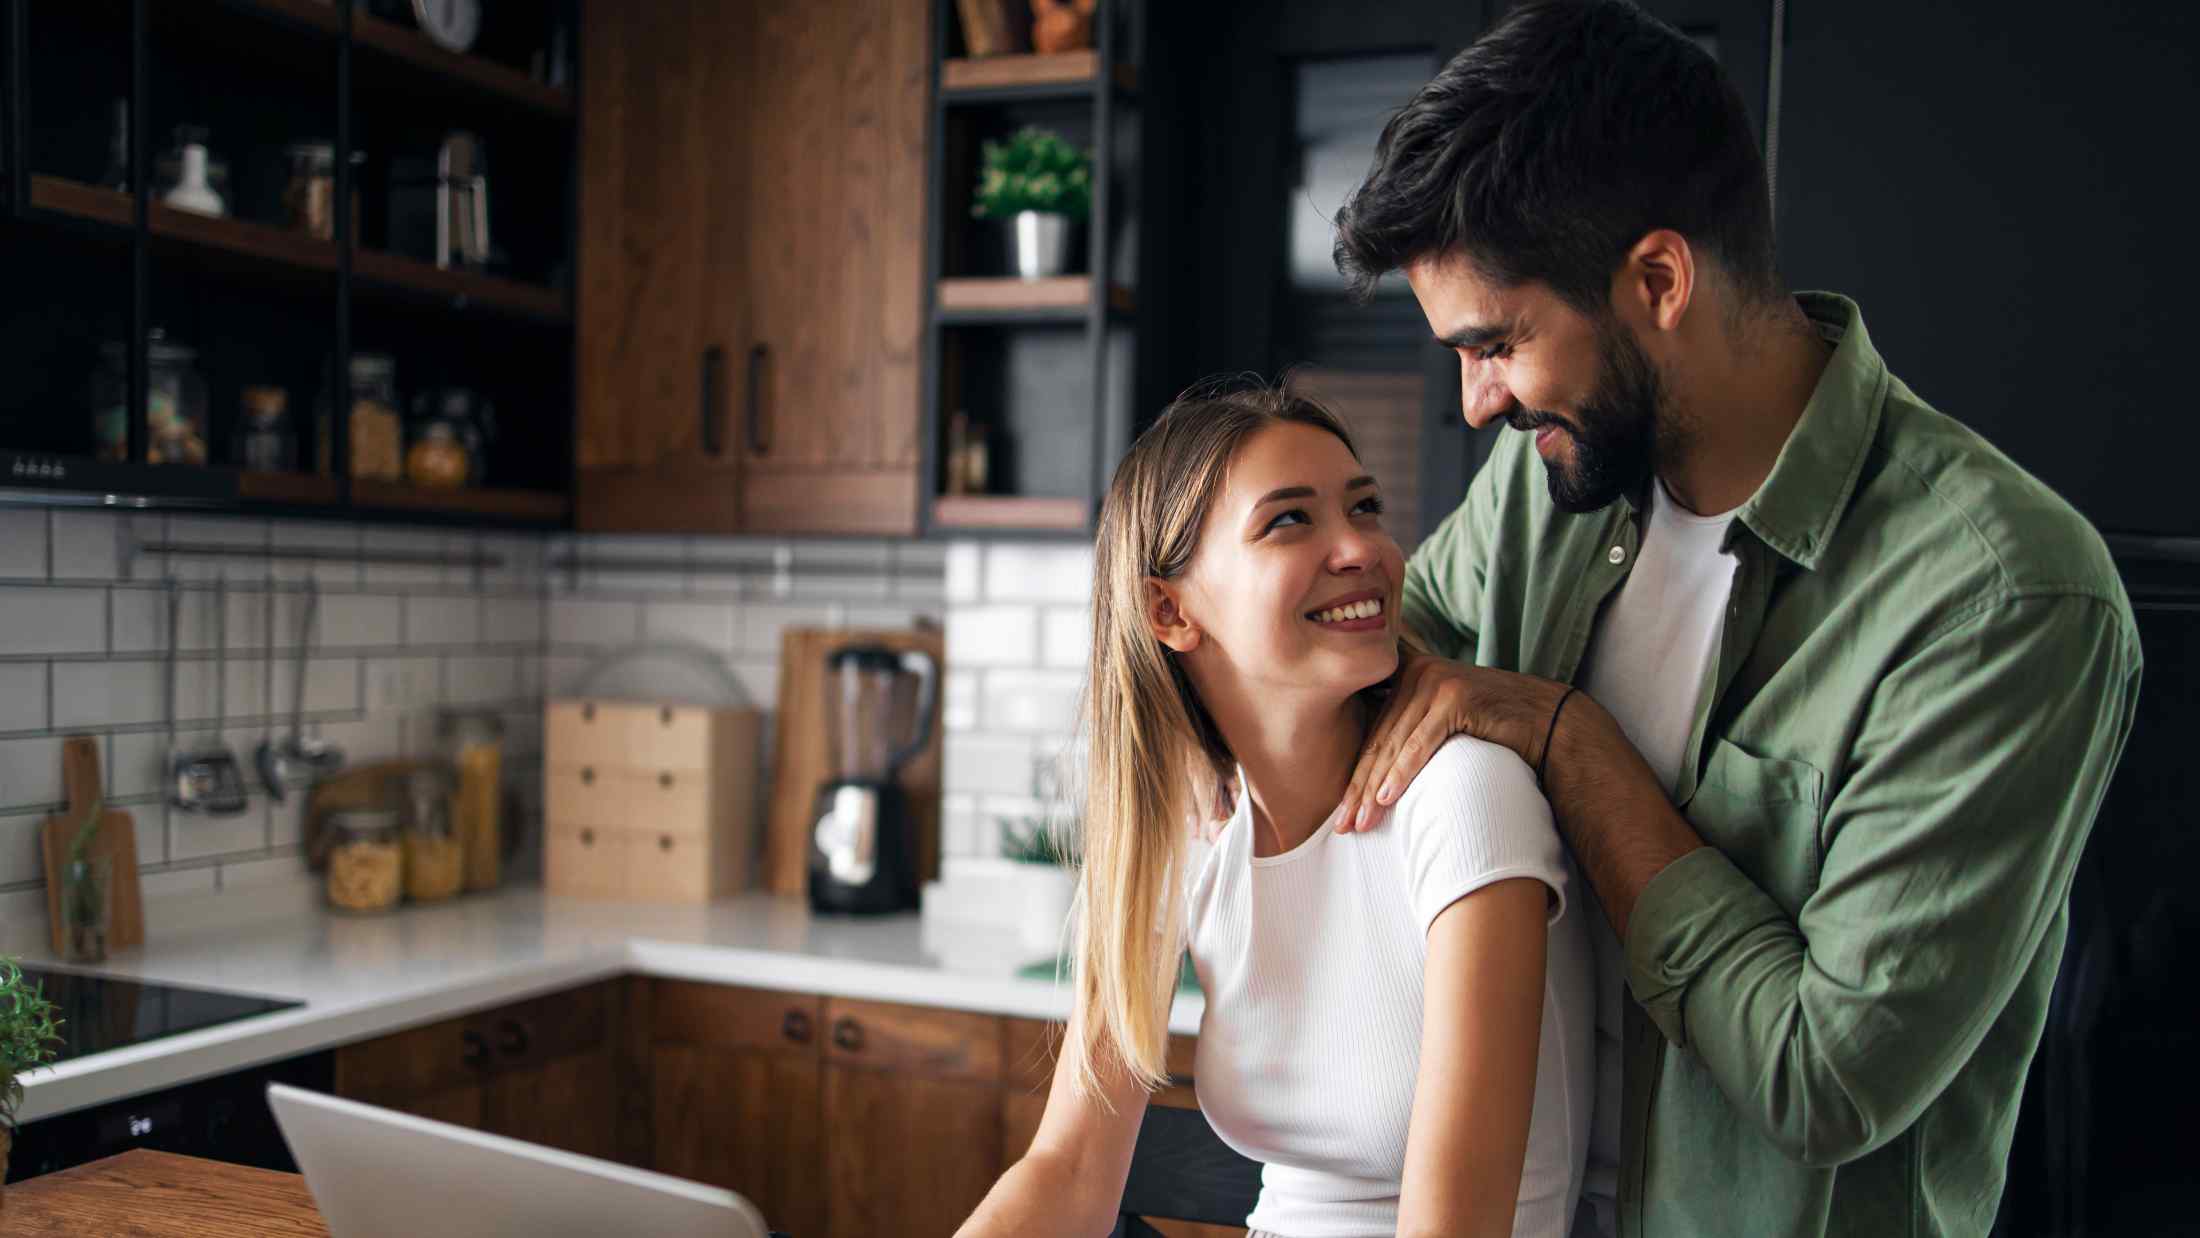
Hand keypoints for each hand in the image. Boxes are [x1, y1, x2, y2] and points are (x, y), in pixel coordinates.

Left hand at [1332, 654, 1570, 832]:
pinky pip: (1422, 741)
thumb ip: (1413, 729)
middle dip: (1359, 787)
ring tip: (1359, 822)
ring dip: (1374, 788)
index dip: (1356, 774)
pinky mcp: (1457, 697)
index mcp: (1409, 676)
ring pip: (1396, 743)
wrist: (1549, 721)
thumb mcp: (1446, 724)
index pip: (1375, 732)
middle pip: (1380, 739)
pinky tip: (1386, 798)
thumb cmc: (1495, 729)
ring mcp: (1437, 681)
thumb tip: (1375, 773)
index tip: (1339, 813)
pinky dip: (1402, 772)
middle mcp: (1419, 672)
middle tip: (1341, 825)